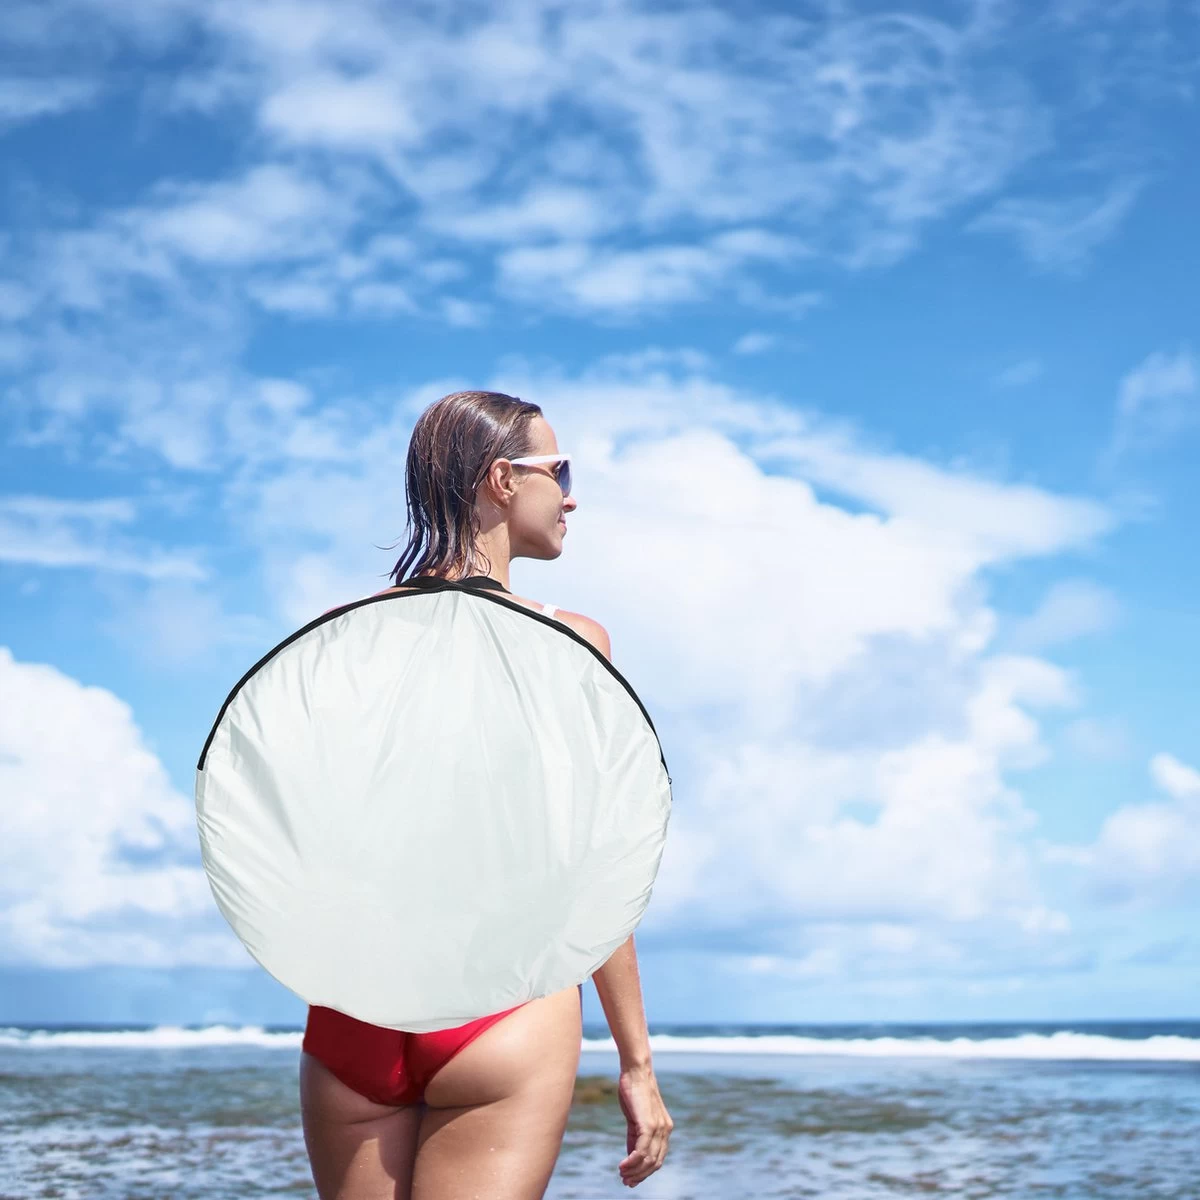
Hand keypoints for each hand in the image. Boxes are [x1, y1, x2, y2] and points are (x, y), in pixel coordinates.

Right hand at [616, 1065, 672, 1187]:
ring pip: (649, 1160)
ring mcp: (658, 1127)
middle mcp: (665, 1130)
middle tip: (626, 1182)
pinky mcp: (648, 1124)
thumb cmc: (634, 1091)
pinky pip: (641, 1151)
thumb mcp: (636, 1117)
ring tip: (622, 1175)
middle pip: (655, 1163)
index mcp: (664, 1128)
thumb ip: (636, 1136)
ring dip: (634, 1171)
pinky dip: (632, 1162)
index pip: (658, 1158)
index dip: (645, 1172)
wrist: (636, 1070)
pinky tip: (622, 1165)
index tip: (631, 1179)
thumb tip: (632, 1156)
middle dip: (640, 1175)